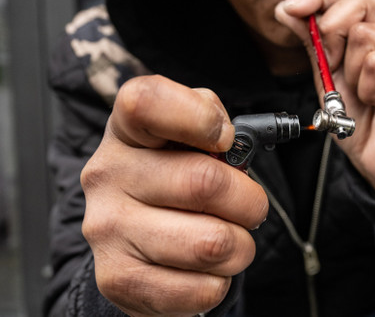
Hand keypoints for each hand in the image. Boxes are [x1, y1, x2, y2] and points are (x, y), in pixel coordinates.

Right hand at [80, 75, 268, 315]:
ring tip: (226, 239)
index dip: (200, 118)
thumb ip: (211, 121)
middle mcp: (107, 175)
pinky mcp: (119, 279)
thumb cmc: (175, 176)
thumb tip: (230, 141)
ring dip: (240, 246)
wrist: (136, 237)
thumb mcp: (188, 136)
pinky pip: (203, 290)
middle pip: (205, 183)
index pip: (147, 102)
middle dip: (249, 201)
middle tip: (249, 207)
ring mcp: (107, 229)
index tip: (225, 138)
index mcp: (126, 130)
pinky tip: (202, 268)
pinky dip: (220, 281)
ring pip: (213, 243)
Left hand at [275, 0, 374, 199]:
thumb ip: (315, 43)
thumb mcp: (329, 78)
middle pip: (359, 0)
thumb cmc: (364, 125)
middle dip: (332, 35)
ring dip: (353, 75)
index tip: (290, 8)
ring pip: (364, 35)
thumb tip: (289, 9)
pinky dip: (371, 89)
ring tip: (371, 97)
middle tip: (338, 71)